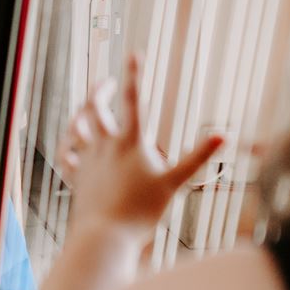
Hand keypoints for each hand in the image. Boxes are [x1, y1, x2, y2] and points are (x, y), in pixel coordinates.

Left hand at [56, 58, 221, 230]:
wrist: (105, 236)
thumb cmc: (141, 211)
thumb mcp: (174, 182)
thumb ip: (197, 157)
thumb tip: (223, 136)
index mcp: (130, 142)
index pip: (134, 99)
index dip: (134, 74)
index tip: (134, 53)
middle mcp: (105, 145)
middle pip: (94, 106)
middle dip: (100, 89)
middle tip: (108, 82)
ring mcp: (88, 160)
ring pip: (76, 126)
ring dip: (80, 112)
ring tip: (87, 107)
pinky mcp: (77, 176)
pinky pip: (67, 154)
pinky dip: (68, 143)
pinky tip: (71, 142)